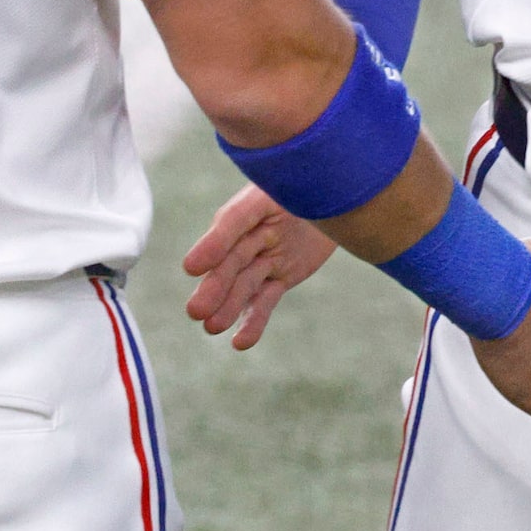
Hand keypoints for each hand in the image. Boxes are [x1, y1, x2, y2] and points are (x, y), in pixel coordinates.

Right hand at [183, 185, 339, 348]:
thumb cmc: (310, 188)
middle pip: (232, 263)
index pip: (230, 225)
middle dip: (215, 287)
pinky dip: (253, 322)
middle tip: (195, 310)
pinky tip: (240, 343)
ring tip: (211, 327)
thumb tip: (246, 208)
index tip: (191, 267)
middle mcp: (250, 234)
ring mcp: (265, 257)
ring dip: (228, 307)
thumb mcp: (292, 190)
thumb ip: (269, 200)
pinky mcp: (280, 277)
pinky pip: (265, 301)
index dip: (213, 246)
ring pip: (244, 286)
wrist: (340, 200)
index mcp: (249, 206)